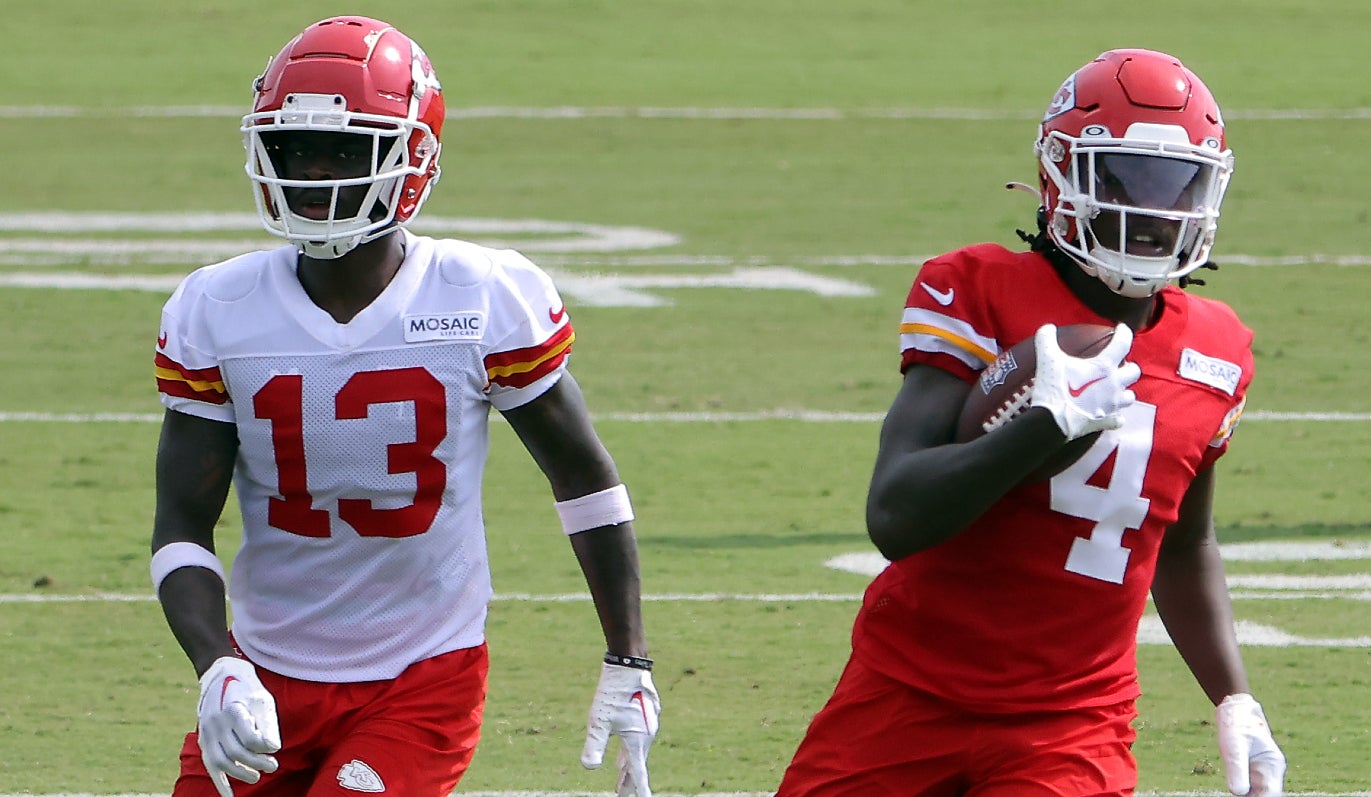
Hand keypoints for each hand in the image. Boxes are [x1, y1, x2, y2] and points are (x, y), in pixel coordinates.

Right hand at [197, 656, 280, 796]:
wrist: (221, 676)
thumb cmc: (248, 689)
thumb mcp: (263, 700)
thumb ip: (267, 724)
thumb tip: (272, 749)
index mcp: (234, 710)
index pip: (250, 739)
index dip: (264, 748)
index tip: (274, 750)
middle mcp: (216, 723)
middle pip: (236, 752)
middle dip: (257, 763)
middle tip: (273, 767)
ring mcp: (206, 733)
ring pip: (221, 762)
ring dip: (240, 774)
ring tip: (256, 777)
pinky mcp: (203, 740)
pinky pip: (209, 765)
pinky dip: (219, 782)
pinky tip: (229, 796)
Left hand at [581, 661, 660, 796]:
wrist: (629, 664)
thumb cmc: (614, 692)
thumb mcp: (599, 720)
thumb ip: (595, 745)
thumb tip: (589, 768)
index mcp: (636, 741)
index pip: (638, 773)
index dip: (638, 789)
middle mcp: (646, 735)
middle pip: (637, 765)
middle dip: (629, 782)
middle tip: (622, 795)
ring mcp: (647, 724)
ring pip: (637, 752)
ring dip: (629, 767)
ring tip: (621, 779)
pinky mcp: (644, 715)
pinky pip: (637, 740)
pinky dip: (630, 752)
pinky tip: (623, 752)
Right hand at [1030, 323, 1140, 440]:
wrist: (1051, 422)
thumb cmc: (1054, 389)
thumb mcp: (1048, 360)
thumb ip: (1047, 340)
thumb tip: (1047, 328)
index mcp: (1104, 367)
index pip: (1123, 343)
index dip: (1124, 332)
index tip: (1121, 329)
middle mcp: (1113, 385)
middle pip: (1134, 372)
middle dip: (1128, 366)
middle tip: (1117, 364)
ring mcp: (1111, 405)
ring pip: (1130, 397)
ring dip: (1124, 391)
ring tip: (1114, 389)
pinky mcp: (1104, 421)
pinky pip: (1117, 420)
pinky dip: (1115, 417)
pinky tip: (1109, 414)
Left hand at [1216, 693, 1285, 795]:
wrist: (1235, 710)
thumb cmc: (1237, 724)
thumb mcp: (1234, 745)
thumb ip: (1237, 768)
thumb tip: (1238, 794)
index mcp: (1272, 765)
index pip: (1271, 793)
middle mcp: (1268, 771)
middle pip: (1264, 795)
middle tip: (1237, 796)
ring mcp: (1258, 772)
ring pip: (1254, 793)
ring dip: (1245, 795)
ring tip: (1235, 790)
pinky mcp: (1247, 771)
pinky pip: (1245, 787)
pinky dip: (1239, 791)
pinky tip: (1232, 789)